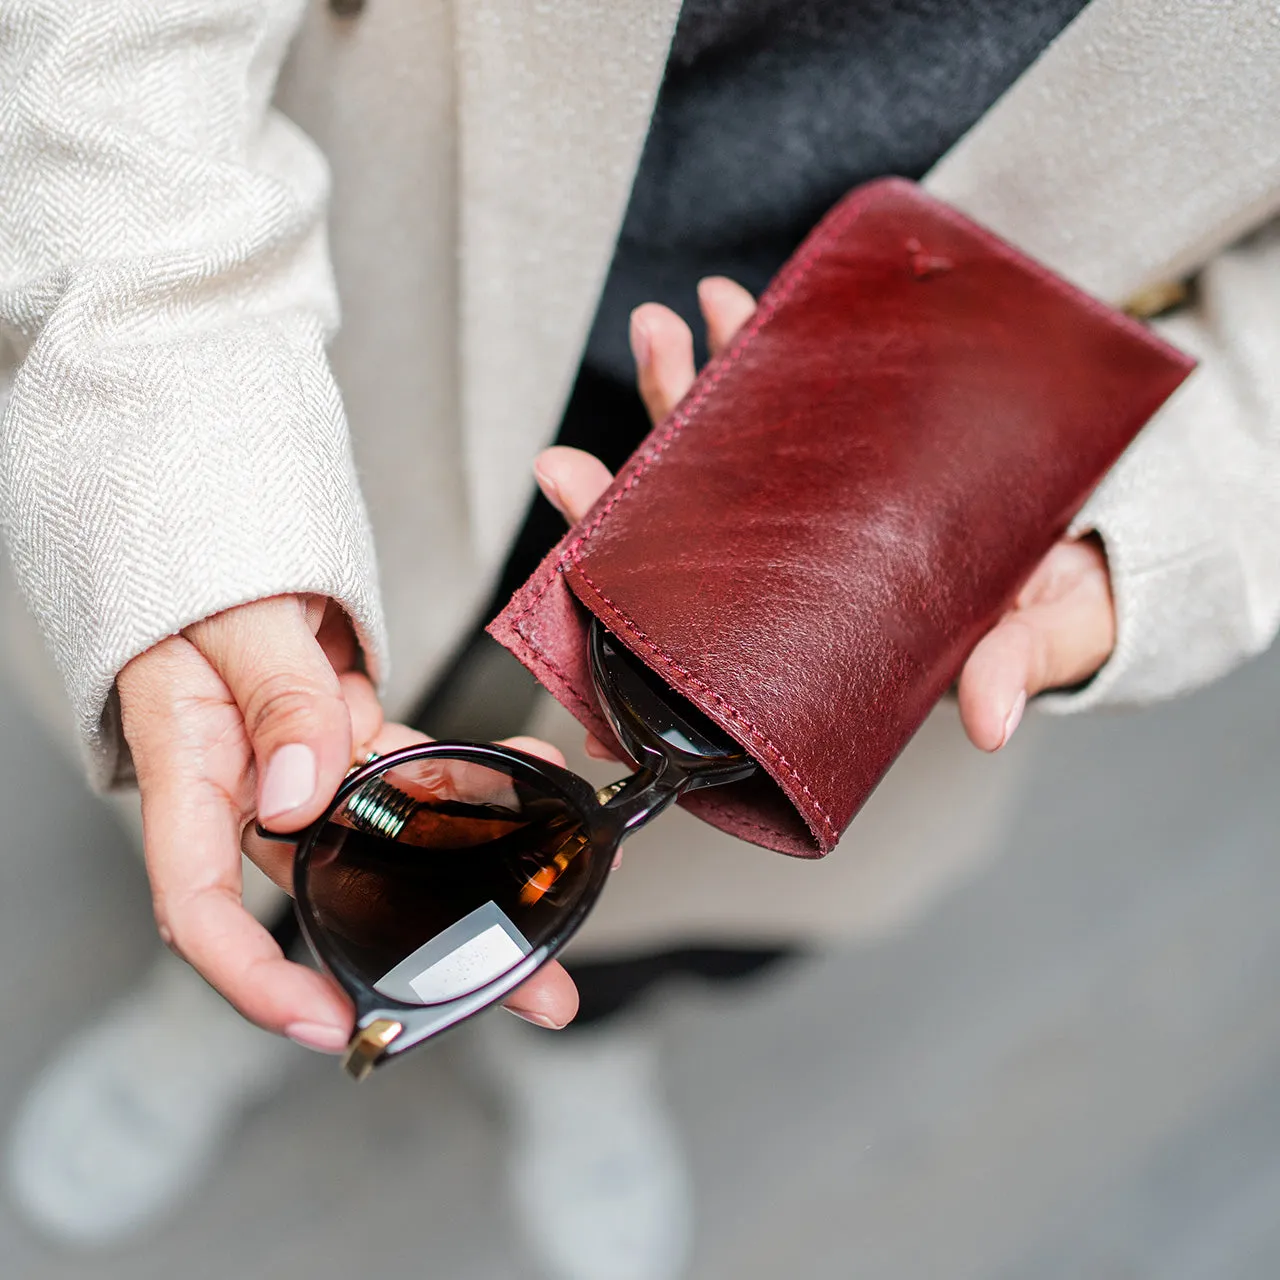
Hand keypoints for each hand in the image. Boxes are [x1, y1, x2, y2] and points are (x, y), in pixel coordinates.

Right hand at [120, 595, 575, 1053]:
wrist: (225, 531)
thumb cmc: (202, 562)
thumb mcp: (237, 618)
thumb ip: (274, 698)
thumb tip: (300, 794)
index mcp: (193, 767)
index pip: (202, 905)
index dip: (257, 977)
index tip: (333, 1018)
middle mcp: (249, 787)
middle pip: (324, 898)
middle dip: (420, 953)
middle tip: (524, 987)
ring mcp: (300, 769)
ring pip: (385, 846)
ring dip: (470, 877)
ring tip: (555, 900)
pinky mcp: (343, 742)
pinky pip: (412, 775)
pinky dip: (471, 783)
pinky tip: (532, 776)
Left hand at [533, 277, 1116, 754]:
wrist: (1091, 547)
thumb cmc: (1044, 613)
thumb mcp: (1027, 638)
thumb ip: (1003, 668)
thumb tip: (989, 721)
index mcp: (812, 631)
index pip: (702, 632)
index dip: (631, 623)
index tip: (571, 588)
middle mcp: (789, 568)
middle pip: (681, 538)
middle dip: (617, 497)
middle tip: (564, 468)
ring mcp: (804, 504)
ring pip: (712, 454)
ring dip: (676, 387)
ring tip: (657, 327)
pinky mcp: (838, 445)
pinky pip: (773, 394)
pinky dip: (747, 346)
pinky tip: (725, 305)